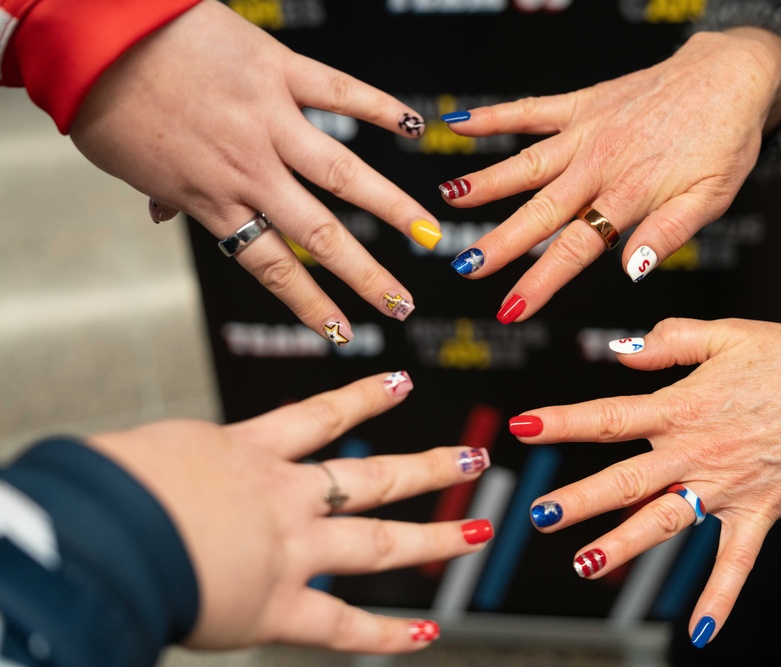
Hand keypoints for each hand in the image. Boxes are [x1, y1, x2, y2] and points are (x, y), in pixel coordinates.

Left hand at [70, 1, 439, 339]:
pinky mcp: (279, 71)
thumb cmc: (103, 98)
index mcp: (212, 200)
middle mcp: (249, 171)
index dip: (311, 305)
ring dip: (392, 209)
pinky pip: (339, 92)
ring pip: (344, 175)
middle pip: (321, 237)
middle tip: (402, 305)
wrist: (94, 30)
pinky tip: (413, 125)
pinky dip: (378, 108)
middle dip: (367, 277)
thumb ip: (162, 194)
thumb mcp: (126, 166)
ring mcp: (269, 121)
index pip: (275, 267)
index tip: (342, 334)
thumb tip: (165, 218)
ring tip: (430, 235)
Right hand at [87, 372, 492, 653]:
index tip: (399, 383)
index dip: (364, 398)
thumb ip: (181, 466)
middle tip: (470, 458)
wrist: (105, 526)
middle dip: (427, 469)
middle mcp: (283, 496)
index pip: (319, 417)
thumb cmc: (108, 487)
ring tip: (477, 532)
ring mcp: (289, 549)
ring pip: (378, 542)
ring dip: (434, 539)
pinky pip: (345, 625)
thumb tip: (167, 476)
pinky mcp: (277, 606)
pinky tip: (429, 634)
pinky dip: (387, 634)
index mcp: (248, 451)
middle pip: (372, 477)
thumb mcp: (152, 453)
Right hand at [441, 29, 780, 320]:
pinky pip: (532, 109)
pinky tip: (459, 123)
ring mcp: (587, 132)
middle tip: (465, 266)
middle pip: (541, 212)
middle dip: (501, 243)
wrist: (733, 74)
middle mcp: (600, 164)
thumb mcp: (713, 197)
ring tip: (449, 198)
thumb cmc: (726, 140)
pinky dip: (495, 117)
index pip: (577, 249)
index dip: (540, 282)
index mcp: (631, 195)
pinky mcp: (583, 103)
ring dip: (487, 183)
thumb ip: (668, 234)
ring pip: (527, 163)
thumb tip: (632, 272)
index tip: (512, 309)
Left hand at [508, 318, 780, 645]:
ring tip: (584, 565)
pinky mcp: (758, 513)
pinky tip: (699, 633)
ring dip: (624, 545)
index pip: (610, 417)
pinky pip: (736, 562)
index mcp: (683, 406)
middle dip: (579, 499)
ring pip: (666, 522)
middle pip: (627, 480)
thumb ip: (669, 339)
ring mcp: (727, 487)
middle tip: (538, 515)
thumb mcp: (725, 333)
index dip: (563, 421)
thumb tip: (619, 350)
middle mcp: (697, 452)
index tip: (522, 427)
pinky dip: (719, 597)